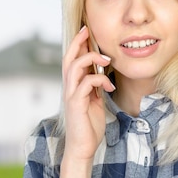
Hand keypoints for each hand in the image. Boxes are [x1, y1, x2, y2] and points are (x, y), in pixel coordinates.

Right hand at [62, 26, 115, 161]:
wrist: (83, 147)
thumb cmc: (89, 125)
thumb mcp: (95, 101)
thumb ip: (95, 86)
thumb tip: (101, 73)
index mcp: (74, 86)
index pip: (72, 60)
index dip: (78, 45)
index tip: (86, 31)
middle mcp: (69, 88)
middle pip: (68, 59)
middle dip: (78, 43)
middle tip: (87, 31)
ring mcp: (71, 95)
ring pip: (74, 68)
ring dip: (91, 59)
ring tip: (106, 60)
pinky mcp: (76, 104)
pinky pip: (85, 84)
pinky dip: (99, 79)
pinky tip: (109, 86)